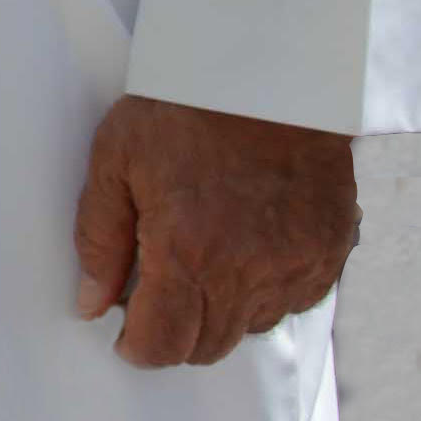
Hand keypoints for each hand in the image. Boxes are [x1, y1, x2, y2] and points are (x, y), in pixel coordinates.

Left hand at [71, 93, 357, 367]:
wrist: (270, 72)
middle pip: (208, 346)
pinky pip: (293, 300)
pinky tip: (246, 244)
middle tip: (157, 289)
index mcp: (188, 252)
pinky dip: (266, 289)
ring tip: (204, 253)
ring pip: (250, 326)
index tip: (126, 331)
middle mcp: (248, 271)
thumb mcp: (116, 160)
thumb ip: (100, 240)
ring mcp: (296, 266)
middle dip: (176, 332)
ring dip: (221, 310)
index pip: (163, 345)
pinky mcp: (330, 253)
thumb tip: (90, 305)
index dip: (138, 347)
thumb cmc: (184, 107)